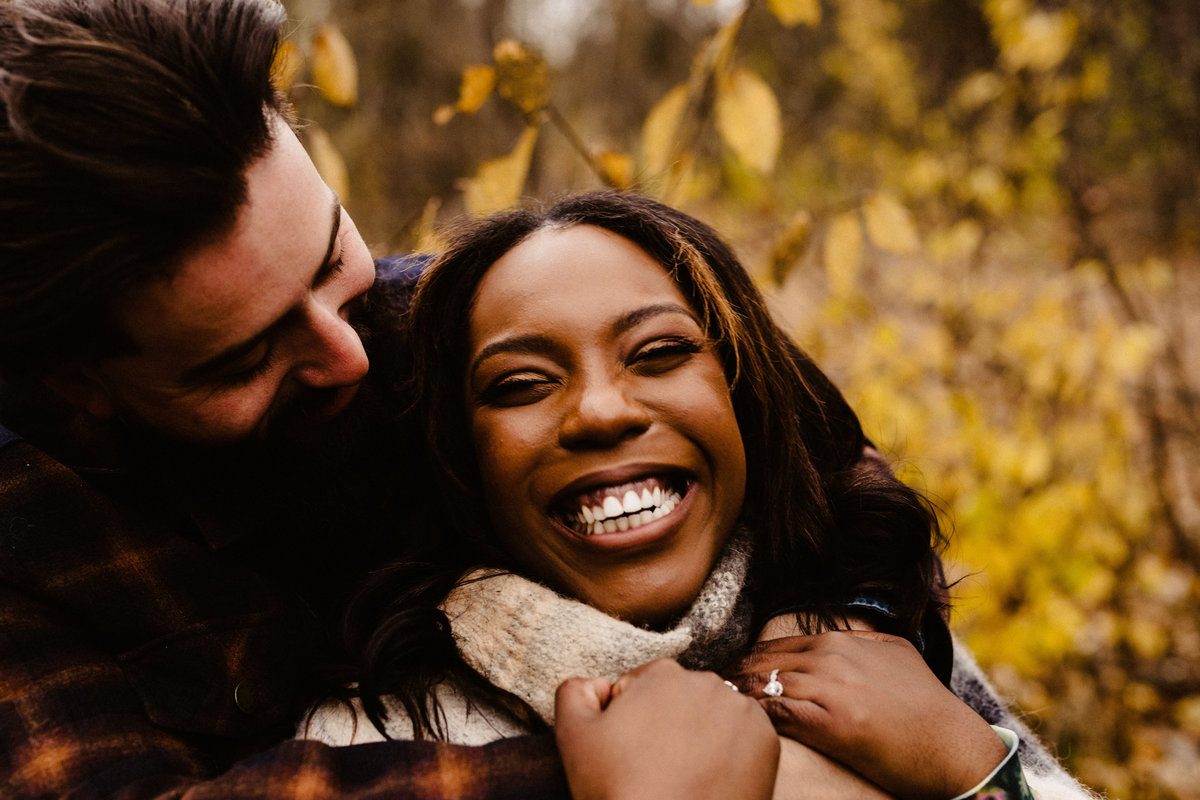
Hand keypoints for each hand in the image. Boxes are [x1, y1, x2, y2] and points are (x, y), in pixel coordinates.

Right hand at [555, 658, 778, 799]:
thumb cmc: (619, 791)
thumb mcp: (574, 737)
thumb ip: (575, 691)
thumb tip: (599, 683)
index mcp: (662, 673)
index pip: (641, 689)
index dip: (631, 722)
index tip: (631, 754)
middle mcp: (707, 681)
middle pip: (680, 700)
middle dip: (668, 725)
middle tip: (656, 768)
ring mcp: (741, 711)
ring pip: (713, 717)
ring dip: (701, 737)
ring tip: (685, 777)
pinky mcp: (767, 740)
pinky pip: (743, 739)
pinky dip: (730, 755)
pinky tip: (712, 780)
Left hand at [727, 631, 1006, 799]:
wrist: (955, 746)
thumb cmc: (928, 707)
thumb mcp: (895, 654)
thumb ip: (862, 641)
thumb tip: (841, 637)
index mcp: (842, 642)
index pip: (777, 645)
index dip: (750, 660)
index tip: (731, 672)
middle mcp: (833, 658)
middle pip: (763, 662)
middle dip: (735, 675)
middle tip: (712, 689)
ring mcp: (832, 689)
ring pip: (766, 685)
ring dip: (739, 695)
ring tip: (718, 706)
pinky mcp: (834, 723)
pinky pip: (780, 714)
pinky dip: (757, 716)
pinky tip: (743, 722)